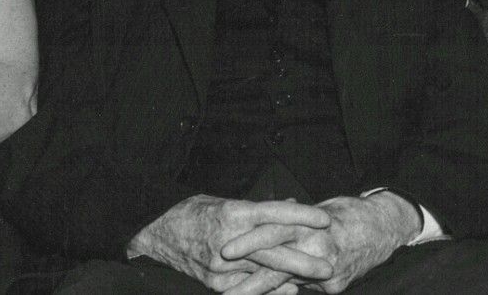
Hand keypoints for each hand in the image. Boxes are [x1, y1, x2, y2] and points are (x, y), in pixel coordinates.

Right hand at [127, 195, 331, 291]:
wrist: (157, 235)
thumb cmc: (192, 213)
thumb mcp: (225, 202)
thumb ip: (258, 209)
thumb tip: (291, 205)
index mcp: (231, 214)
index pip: (272, 214)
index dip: (300, 217)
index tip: (324, 219)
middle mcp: (228, 241)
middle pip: (273, 250)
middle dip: (304, 259)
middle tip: (330, 264)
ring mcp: (222, 266)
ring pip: (264, 272)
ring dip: (291, 275)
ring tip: (314, 278)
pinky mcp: (216, 284)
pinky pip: (249, 288)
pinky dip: (269, 288)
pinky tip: (288, 289)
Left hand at [223, 193, 419, 293]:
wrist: (386, 227)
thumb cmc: (349, 212)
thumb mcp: (317, 209)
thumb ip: (292, 219)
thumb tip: (267, 218)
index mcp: (312, 224)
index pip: (274, 232)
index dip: (249, 242)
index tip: (225, 251)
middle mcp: (319, 248)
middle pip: (277, 264)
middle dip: (248, 279)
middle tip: (222, 288)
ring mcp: (329, 272)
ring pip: (286, 282)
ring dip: (260, 290)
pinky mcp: (335, 287)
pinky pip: (304, 287)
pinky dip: (285, 288)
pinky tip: (269, 292)